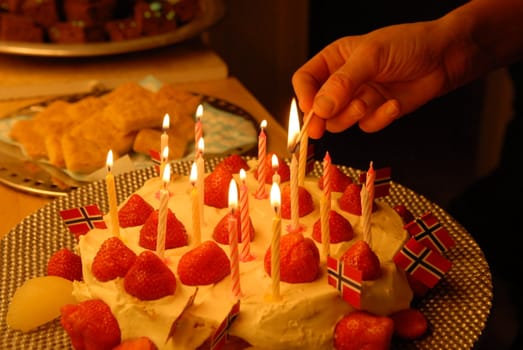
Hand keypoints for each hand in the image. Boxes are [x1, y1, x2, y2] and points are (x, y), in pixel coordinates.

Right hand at [292, 20, 456, 138]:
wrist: (444, 57)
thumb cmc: (408, 44)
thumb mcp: (371, 57)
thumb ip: (342, 83)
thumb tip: (319, 109)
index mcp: (334, 59)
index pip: (305, 80)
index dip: (304, 96)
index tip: (311, 109)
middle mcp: (342, 81)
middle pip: (317, 107)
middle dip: (325, 114)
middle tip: (327, 121)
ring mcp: (358, 98)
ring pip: (339, 121)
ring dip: (352, 116)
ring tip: (368, 103)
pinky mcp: (376, 112)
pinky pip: (366, 126)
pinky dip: (379, 119)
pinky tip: (393, 104)